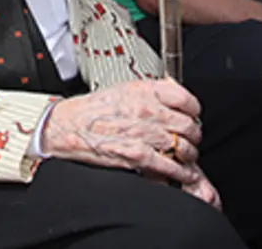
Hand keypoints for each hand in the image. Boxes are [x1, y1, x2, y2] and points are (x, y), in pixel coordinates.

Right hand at [40, 79, 219, 207]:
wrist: (68, 126)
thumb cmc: (93, 109)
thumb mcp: (124, 89)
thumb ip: (151, 92)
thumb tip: (173, 93)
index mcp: (144, 91)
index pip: (186, 99)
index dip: (194, 111)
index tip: (192, 116)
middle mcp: (146, 110)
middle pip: (188, 125)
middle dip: (192, 136)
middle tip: (189, 139)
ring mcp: (143, 133)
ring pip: (183, 147)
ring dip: (187, 155)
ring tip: (183, 156)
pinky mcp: (137, 155)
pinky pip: (169, 165)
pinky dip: (179, 172)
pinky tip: (180, 171)